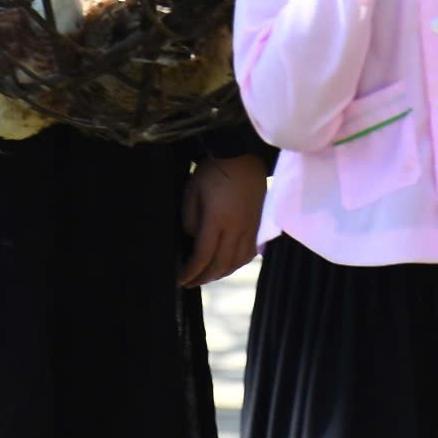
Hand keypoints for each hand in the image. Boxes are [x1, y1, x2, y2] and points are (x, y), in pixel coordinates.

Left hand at [177, 153, 265, 286]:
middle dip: (203, 278)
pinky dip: (236, 264)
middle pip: (220, 265)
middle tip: (189, 282)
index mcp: (217, 221)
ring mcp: (250, 228)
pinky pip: (249, 254)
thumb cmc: (213, 170)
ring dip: (220, 273)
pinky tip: (227, 264)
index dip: (190, 272)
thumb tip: (193, 238)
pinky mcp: (259, 225)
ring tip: (206, 275)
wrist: (243, 154)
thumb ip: (189, 219)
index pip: (202, 256)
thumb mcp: (192, 190)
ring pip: (236, 263)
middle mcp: (237, 229)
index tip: (179, 279)